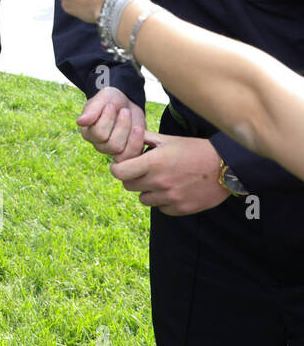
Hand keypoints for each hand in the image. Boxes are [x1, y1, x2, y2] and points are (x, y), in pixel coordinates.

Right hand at [77, 87, 146, 161]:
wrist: (127, 102)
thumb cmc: (111, 100)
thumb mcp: (102, 99)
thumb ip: (92, 111)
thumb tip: (79, 122)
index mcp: (89, 133)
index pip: (99, 134)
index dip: (108, 119)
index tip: (111, 105)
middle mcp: (99, 145)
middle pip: (112, 145)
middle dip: (122, 126)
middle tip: (125, 111)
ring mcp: (114, 150)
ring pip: (123, 151)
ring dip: (131, 133)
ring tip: (132, 120)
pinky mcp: (128, 151)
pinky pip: (132, 155)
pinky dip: (138, 142)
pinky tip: (138, 129)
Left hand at [110, 134, 228, 214]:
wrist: (226, 167)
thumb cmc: (195, 150)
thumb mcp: (169, 140)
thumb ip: (144, 139)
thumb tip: (126, 136)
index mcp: (153, 163)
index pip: (119, 172)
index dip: (118, 168)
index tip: (123, 166)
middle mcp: (159, 182)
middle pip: (129, 186)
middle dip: (133, 178)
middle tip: (145, 171)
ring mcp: (170, 197)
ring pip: (144, 199)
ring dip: (148, 191)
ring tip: (162, 180)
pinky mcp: (180, 209)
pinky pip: (160, 208)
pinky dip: (163, 201)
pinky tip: (174, 190)